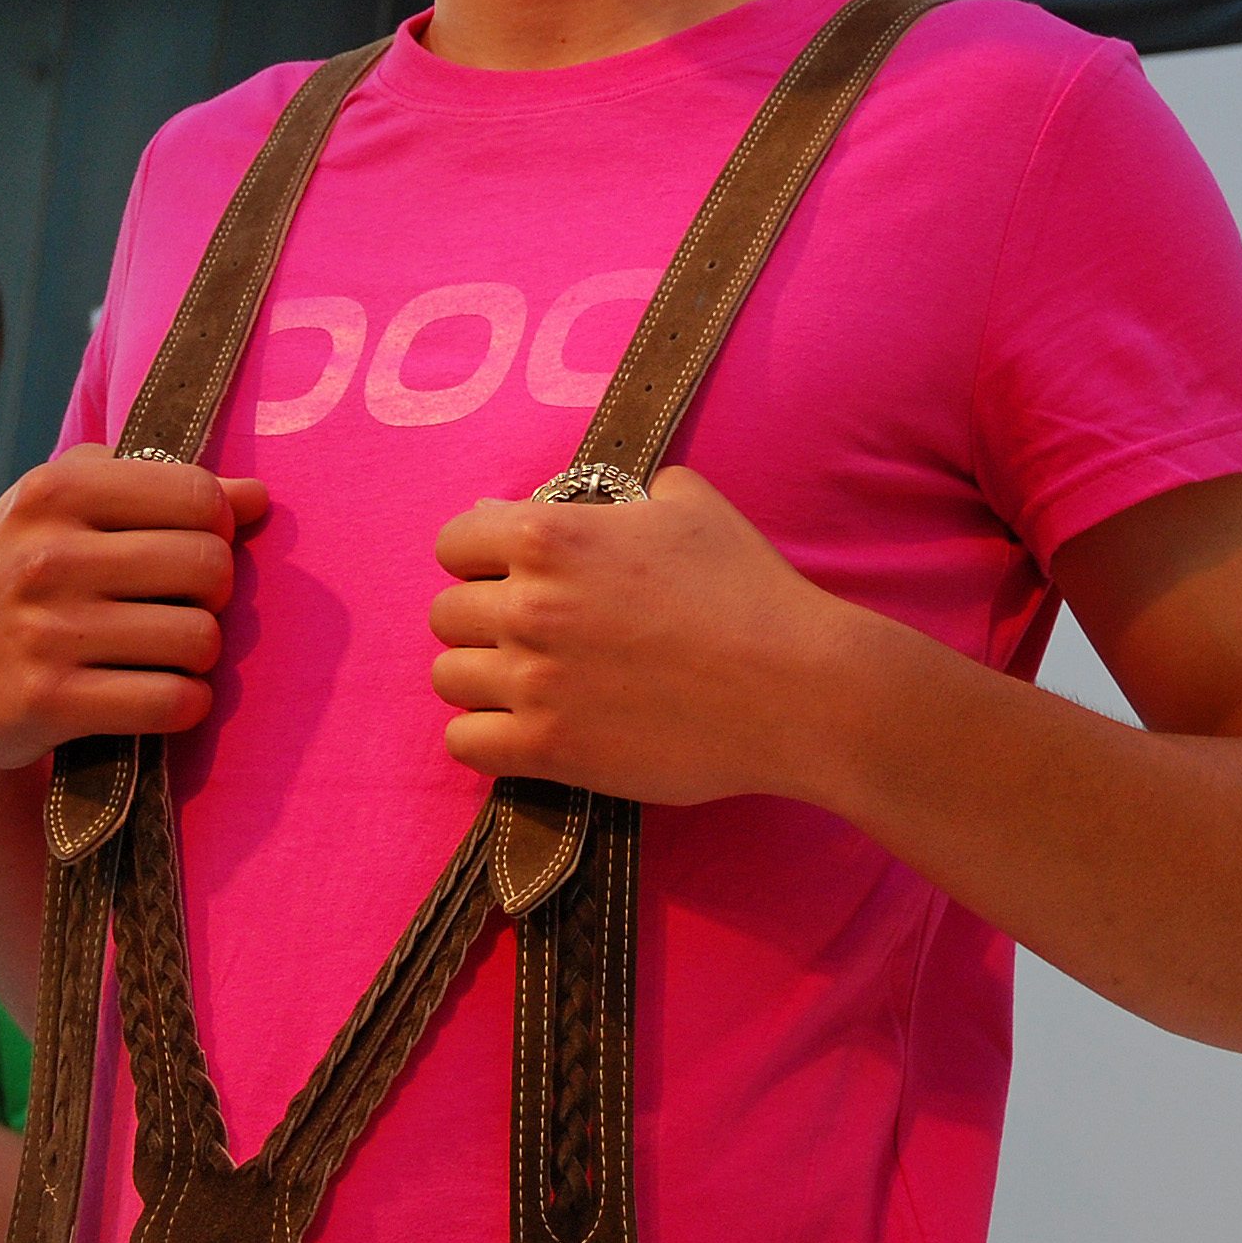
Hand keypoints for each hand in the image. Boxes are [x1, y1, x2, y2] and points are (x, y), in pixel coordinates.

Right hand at [0, 446, 266, 775]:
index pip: (197, 495)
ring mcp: (43, 631)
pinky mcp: (47, 703)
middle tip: (184, 606)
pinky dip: (185, 704)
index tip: (195, 547)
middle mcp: (44, 555)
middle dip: (214, 593)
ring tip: (170, 654)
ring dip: (201, 654)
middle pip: (208, 565)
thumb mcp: (68, 512)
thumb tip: (256, 497)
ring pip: (199, 638)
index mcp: (53, 491)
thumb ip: (159, 488)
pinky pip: (171, 701)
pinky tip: (163, 697)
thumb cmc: (24, 579)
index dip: (218, 527)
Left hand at [427, 466, 863, 806]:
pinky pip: (464, 743)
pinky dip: (485, 737)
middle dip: (481, 620)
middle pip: (445, 614)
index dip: (480, 557)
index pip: (455, 541)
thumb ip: (624, 493)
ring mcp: (533, 680)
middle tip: (529, 633)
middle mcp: (528, 604)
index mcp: (551, 535)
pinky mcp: (547, 748)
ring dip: (482, 678)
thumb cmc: (749, 590)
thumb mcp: (690, 503)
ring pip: (448, 678)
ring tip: (528, 683)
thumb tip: (586, 503)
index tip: (509, 575)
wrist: (796, 688)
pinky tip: (524, 729)